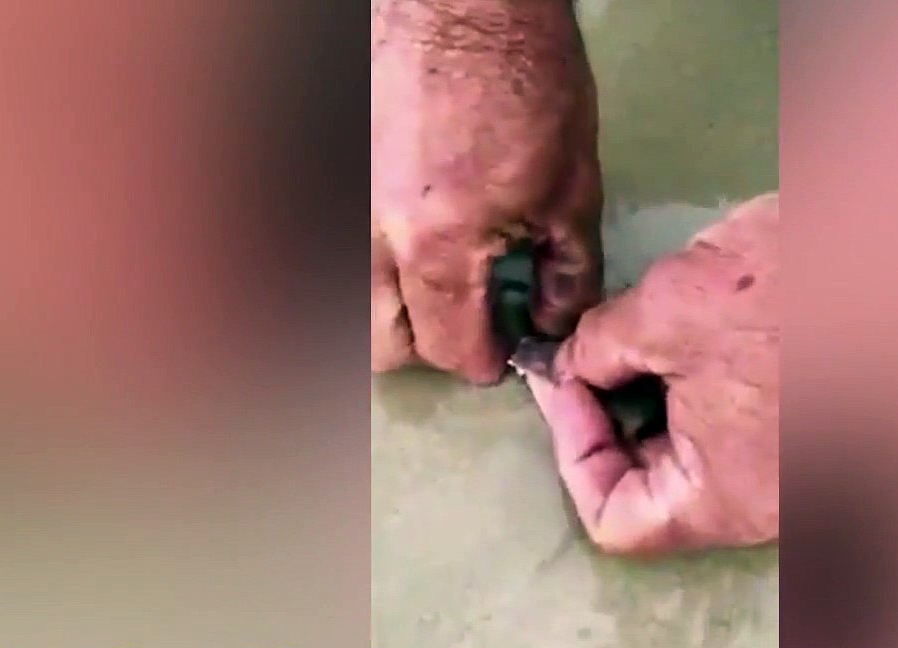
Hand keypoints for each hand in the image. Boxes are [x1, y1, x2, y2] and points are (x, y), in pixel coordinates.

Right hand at [370, 0, 603, 383]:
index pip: (448, 349)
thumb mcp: (573, 184)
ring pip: (342, 304)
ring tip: (425, 284)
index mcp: (436, 250)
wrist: (462, 3)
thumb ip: (564, 270)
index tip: (502, 352)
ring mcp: (336, 209)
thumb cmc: (528, 84)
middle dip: (425, 347)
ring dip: (385, 313)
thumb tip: (552, 323)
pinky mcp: (325, 179)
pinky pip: (336, 252)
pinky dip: (362, 268)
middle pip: (378, 345)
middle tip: (464, 317)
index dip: (484, 361)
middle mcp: (369, 242)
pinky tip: (395, 244)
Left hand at [515, 193, 779, 555]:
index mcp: (722, 501)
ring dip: (663, 391)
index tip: (565, 378)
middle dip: (616, 412)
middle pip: (658, 484)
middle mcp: (763, 502)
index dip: (573, 450)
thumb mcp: (667, 313)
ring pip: (701, 449)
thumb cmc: (786, 290)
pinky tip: (708, 317)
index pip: (615, 522)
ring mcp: (795, 466)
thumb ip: (599, 349)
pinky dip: (708, 379)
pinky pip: (741, 422)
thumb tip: (568, 365)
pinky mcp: (819, 424)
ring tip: (658, 322)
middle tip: (597, 344)